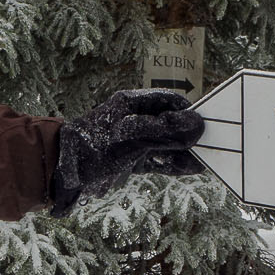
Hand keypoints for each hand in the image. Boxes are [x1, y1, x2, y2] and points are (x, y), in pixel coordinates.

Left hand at [48, 89, 204, 213]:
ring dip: (184, 151)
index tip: (205, 124)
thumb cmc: (92, 147)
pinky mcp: (132, 160)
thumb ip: (163, 131)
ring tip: (204, 160)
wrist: (63, 173)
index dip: (187, 112)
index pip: (169, 101)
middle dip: (189, 134)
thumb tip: (196, 124)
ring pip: (166, 143)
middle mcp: (135, 119)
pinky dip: (173, 164)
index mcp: (132, 104)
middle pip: (170, 123)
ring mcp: (134, 141)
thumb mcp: (131, 136)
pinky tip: (190, 168)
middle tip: (211, 145)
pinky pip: (158, 159)